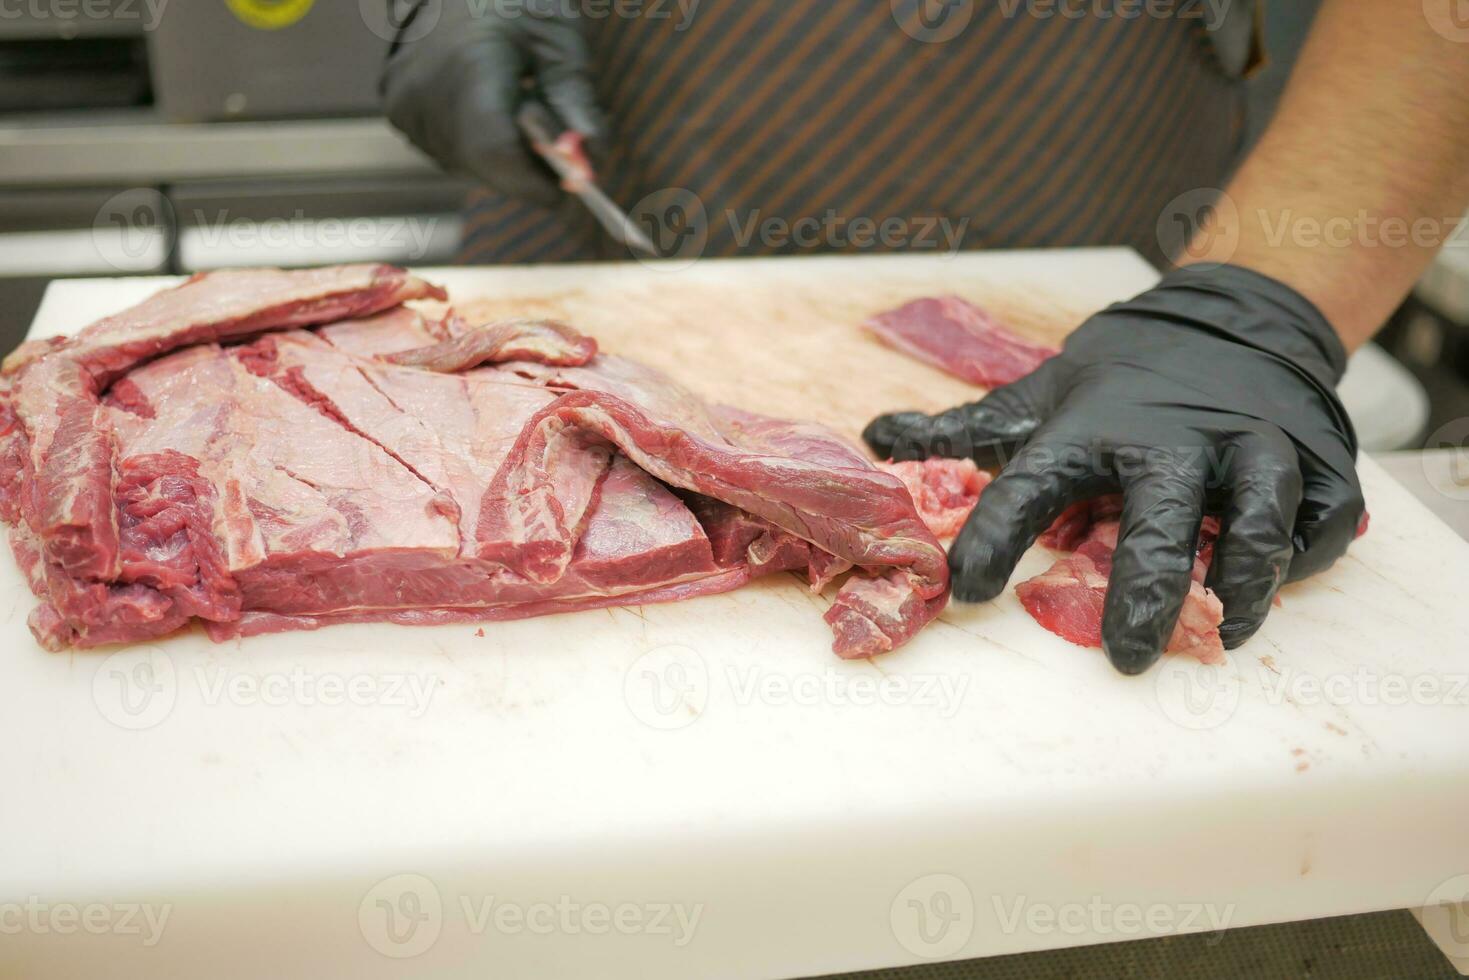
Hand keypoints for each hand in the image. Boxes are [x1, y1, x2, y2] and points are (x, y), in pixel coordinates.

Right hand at [382, 0, 604, 205]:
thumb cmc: (514, 1)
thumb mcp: (558, 40)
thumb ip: (576, 101)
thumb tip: (594, 158)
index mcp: (469, 65)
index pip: (495, 150)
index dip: (533, 180)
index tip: (568, 189)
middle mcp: (426, 91)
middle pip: (483, 164)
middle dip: (526, 168)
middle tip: (553, 145)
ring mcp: (406, 104)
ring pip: (467, 163)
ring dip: (502, 156)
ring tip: (514, 106)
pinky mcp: (398, 113)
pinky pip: (448, 150)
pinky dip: (476, 144)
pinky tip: (485, 105)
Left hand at [864, 265, 1363, 674]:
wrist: (1236, 317)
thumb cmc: (1124, 376)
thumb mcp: (1042, 395)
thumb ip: (966, 431)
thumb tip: (876, 437)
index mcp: (1093, 426)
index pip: (1032, 484)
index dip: (995, 534)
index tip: (966, 587)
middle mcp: (1174, 438)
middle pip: (1161, 519)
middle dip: (1145, 591)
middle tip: (1126, 655)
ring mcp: (1252, 446)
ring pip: (1259, 519)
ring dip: (1242, 581)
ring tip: (1222, 634)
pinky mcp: (1316, 462)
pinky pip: (1315, 522)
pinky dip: (1297, 561)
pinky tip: (1269, 591)